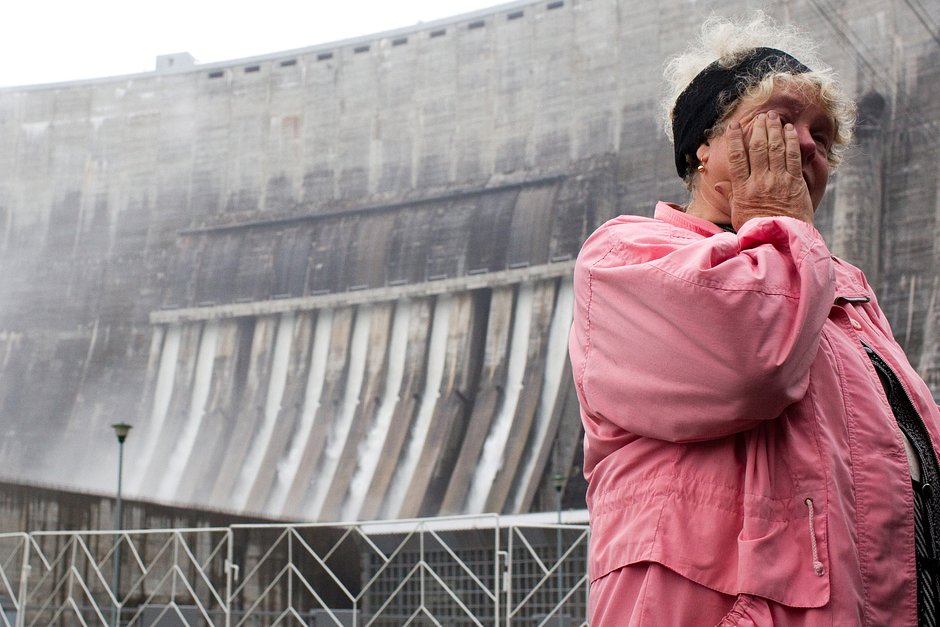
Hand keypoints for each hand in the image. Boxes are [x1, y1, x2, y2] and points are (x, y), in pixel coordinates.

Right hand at [726, 111, 813, 230]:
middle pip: (758, 148)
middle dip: (758, 129)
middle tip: (760, 116)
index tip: (733, 125)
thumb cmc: (756, 228)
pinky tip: (788, 130)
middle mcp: (760, 181)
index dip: (735, 139)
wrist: (781, 239)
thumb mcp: (738, 213)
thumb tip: (717, 184)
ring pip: (775, 148)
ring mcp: (779, 181)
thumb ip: (730, 196)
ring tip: (773, 117)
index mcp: (743, 189)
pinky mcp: (795, 183)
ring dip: (774, 129)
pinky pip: (792, 156)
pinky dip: (790, 141)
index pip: (737, 158)